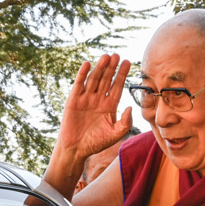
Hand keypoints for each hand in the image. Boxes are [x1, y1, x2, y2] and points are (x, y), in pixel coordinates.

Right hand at [45, 54, 132, 197]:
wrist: (76, 149)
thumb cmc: (96, 143)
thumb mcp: (115, 134)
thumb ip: (125, 122)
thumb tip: (130, 107)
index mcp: (109, 106)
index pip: (117, 87)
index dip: (122, 75)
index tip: (127, 62)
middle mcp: (98, 99)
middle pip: (106, 80)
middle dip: (112, 68)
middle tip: (117, 55)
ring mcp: (86, 98)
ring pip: (94, 79)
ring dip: (100, 68)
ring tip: (106, 57)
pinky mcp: (74, 100)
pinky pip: (79, 85)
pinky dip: (83, 74)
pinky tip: (87, 64)